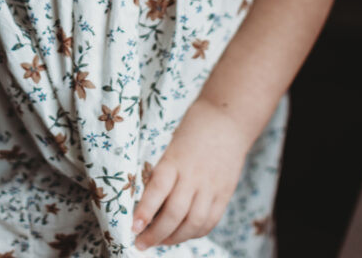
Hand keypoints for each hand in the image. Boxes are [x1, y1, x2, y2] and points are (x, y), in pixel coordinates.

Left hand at [132, 98, 250, 249]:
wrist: (228, 118)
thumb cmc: (194, 129)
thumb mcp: (172, 146)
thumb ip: (164, 173)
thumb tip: (149, 204)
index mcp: (176, 159)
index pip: (158, 190)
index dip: (145, 211)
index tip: (133, 227)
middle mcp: (194, 175)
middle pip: (175, 213)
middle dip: (155, 234)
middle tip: (141, 243)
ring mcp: (212, 186)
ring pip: (193, 223)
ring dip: (174, 238)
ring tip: (160, 241)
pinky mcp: (225, 193)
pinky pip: (210, 221)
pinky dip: (195, 232)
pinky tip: (183, 234)